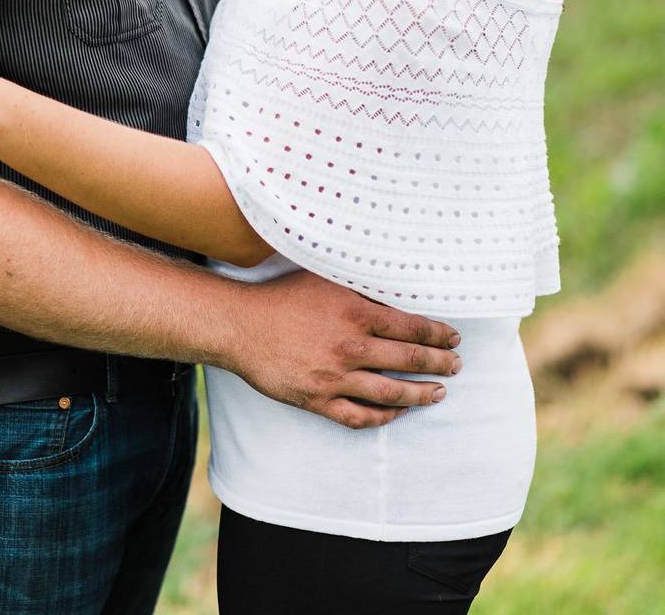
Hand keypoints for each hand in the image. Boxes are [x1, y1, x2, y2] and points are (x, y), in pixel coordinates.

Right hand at [226, 271, 461, 428]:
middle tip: (457, 366)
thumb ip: (361, 285)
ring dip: (421, 394)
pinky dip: (383, 417)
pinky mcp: (317, 399)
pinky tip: (397, 412)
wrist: (240, 326)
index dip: (439, 335)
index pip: (413, 328)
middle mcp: (351, 347)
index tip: (453, 339)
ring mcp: (335, 377)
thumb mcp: (325, 279)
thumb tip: (395, 285)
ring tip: (438, 393)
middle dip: (441, 364)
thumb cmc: (281, 297)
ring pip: (392, 393)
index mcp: (357, 313)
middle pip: (410, 361)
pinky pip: (359, 416)